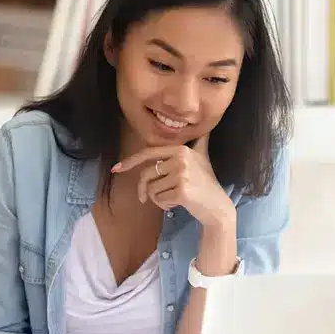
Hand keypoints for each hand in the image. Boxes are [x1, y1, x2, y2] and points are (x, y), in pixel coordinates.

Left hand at [112, 134, 234, 228]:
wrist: (217, 206)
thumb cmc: (206, 183)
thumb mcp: (202, 158)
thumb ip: (199, 142)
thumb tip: (205, 128)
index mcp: (181, 149)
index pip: (149, 153)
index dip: (130, 161)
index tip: (116, 169)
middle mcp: (181, 159)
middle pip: (146, 174)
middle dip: (143, 189)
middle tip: (144, 199)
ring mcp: (182, 174)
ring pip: (151, 189)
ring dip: (157, 199)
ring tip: (172, 198)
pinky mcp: (182, 191)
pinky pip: (158, 199)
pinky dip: (164, 205)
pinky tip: (178, 204)